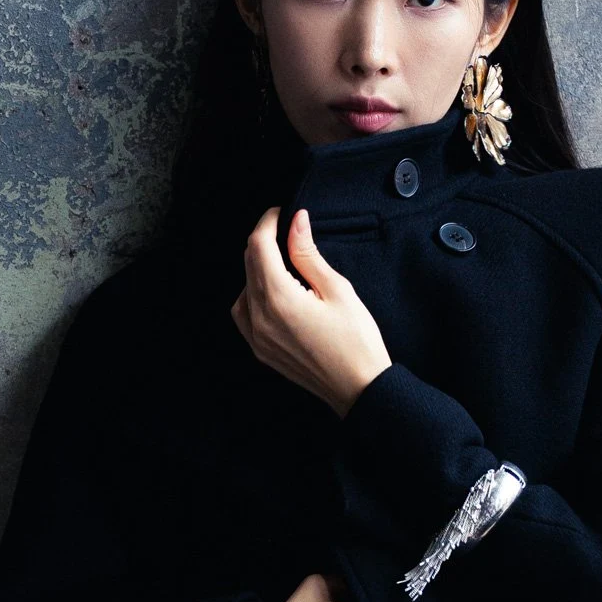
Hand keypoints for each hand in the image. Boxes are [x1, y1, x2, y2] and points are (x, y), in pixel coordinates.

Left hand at [232, 205, 392, 415]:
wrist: (358, 388)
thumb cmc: (356, 342)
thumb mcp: (337, 289)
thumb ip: (308, 254)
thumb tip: (296, 222)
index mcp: (278, 297)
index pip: (259, 245)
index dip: (268, 222)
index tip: (280, 213)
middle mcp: (259, 316)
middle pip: (248, 263)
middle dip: (263, 241)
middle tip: (286, 232)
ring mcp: (256, 336)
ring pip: (243, 287)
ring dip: (257, 268)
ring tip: (283, 264)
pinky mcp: (260, 350)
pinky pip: (244, 313)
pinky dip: (252, 295)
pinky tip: (273, 292)